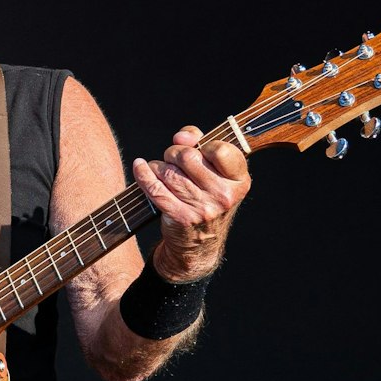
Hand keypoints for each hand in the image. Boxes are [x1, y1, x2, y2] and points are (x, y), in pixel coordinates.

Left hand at [131, 126, 249, 281]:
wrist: (200, 243)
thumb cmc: (206, 198)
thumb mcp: (216, 173)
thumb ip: (201, 144)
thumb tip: (181, 137)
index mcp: (240, 180)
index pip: (220, 149)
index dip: (203, 144)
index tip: (196, 147)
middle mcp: (224, 195)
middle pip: (187, 156)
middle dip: (174, 153)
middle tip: (172, 160)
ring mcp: (202, 208)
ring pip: (168, 171)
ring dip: (159, 166)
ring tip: (161, 169)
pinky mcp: (180, 216)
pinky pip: (154, 187)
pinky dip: (143, 173)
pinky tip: (140, 166)